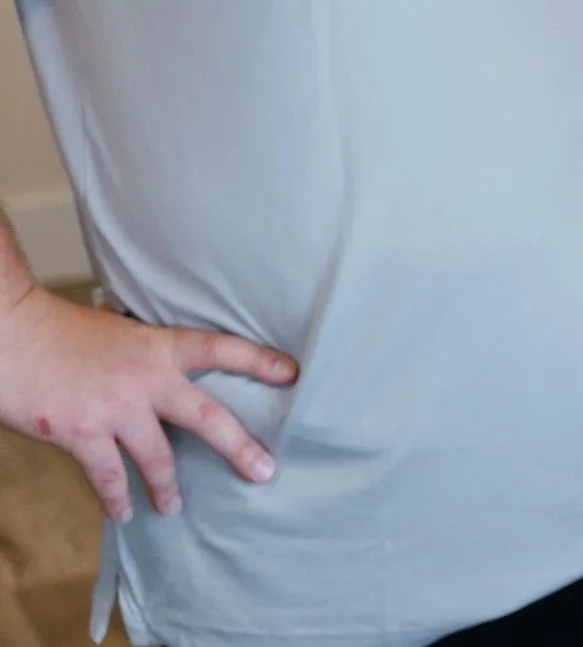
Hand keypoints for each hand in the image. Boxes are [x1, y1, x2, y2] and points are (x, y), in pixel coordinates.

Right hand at [0, 284, 296, 523]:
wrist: (12, 335)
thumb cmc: (60, 331)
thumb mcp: (119, 332)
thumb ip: (147, 355)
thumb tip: (165, 373)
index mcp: (157, 347)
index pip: (220, 348)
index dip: (259, 360)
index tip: (293, 374)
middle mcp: (145, 379)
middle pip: (207, 416)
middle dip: (239, 447)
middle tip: (265, 472)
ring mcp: (115, 409)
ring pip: (157, 458)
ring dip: (169, 487)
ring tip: (176, 507)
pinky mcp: (81, 434)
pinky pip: (109, 476)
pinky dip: (118, 497)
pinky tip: (126, 513)